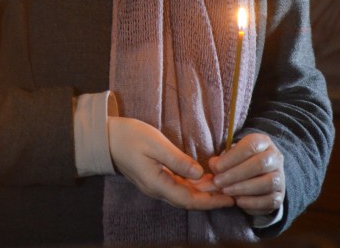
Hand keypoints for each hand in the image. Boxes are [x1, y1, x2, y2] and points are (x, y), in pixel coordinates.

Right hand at [108, 116, 234, 210]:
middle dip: (211, 198)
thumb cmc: (130, 137)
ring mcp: (155, 184)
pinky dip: (193, 184)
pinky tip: (203, 177)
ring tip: (223, 185)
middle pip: (189, 200)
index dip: (211, 201)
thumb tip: (199, 174)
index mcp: (157, 184)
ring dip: (203, 191)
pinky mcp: (154, 177)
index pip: (189, 200)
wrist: (106, 137)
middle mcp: (157, 189)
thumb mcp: (156, 144)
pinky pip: (177, 186)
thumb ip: (178, 160)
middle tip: (233, 192)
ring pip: (184, 194)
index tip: (229, 199)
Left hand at [207, 133, 284, 216]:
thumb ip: (223, 159)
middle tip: (218, 182)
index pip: (251, 145)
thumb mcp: (232, 155)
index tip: (216, 167)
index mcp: (264, 142)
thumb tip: (213, 164)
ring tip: (226, 191)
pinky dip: (252, 202)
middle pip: (260, 164)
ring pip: (267, 182)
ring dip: (243, 188)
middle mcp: (275, 158)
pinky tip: (238, 201)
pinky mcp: (280, 196)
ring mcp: (280, 177)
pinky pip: (270, 200)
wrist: (261, 177)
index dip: (232, 156)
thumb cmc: (242, 162)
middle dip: (236, 174)